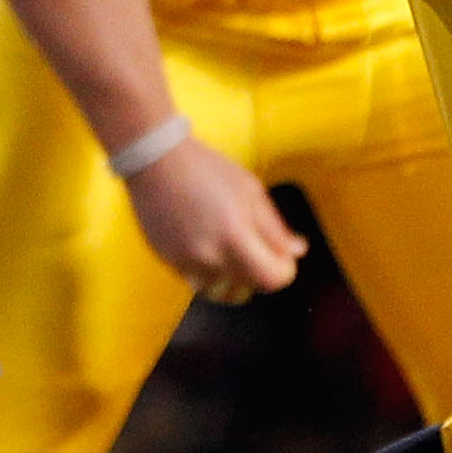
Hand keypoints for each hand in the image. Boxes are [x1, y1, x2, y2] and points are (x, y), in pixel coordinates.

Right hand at [121, 138, 302, 304]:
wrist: (155, 161)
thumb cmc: (205, 169)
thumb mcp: (251, 191)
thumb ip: (275, 228)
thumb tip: (296, 251)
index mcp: (235, 237)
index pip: (272, 279)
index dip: (284, 270)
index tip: (282, 257)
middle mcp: (209, 256)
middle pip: (247, 290)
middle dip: (259, 274)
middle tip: (258, 252)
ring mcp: (185, 261)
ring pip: (219, 292)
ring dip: (231, 280)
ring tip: (232, 255)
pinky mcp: (167, 260)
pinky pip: (196, 280)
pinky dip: (208, 272)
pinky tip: (208, 246)